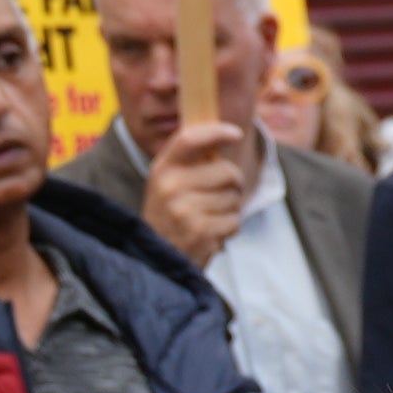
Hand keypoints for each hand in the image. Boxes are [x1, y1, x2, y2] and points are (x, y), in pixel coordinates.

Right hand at [143, 118, 259, 267]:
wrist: (156, 259)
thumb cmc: (170, 216)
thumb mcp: (168, 183)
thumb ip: (190, 160)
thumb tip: (226, 133)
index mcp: (162, 170)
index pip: (189, 139)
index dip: (216, 132)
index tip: (235, 134)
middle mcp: (170, 187)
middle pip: (227, 171)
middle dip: (233, 184)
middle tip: (218, 196)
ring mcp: (184, 210)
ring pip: (234, 197)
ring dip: (230, 208)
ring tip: (208, 217)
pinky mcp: (200, 232)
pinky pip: (234, 220)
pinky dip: (229, 227)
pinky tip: (211, 232)